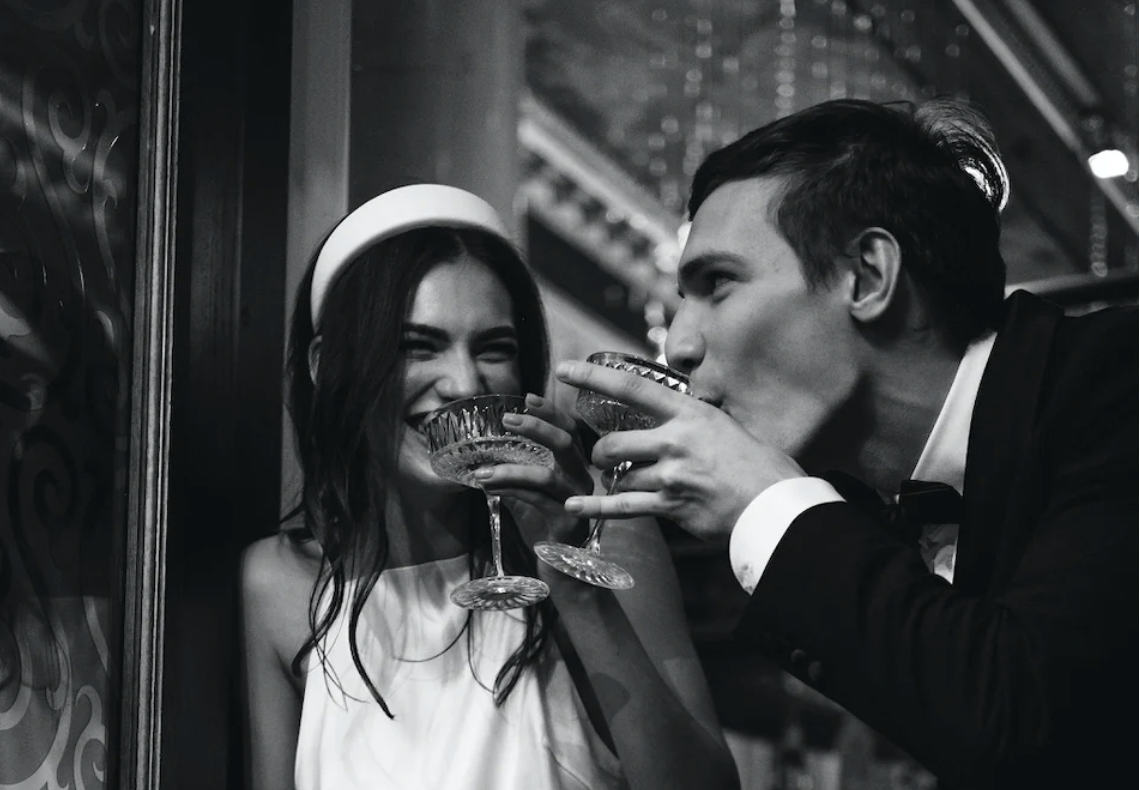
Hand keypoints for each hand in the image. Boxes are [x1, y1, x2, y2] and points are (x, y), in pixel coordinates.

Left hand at [473, 393, 593, 546]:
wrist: (561, 570)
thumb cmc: (546, 528)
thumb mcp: (530, 496)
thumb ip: (517, 475)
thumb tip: (486, 457)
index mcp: (575, 469)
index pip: (571, 431)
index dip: (552, 413)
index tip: (528, 398)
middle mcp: (581, 481)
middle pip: (566, 444)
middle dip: (537, 427)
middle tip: (507, 419)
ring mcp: (577, 501)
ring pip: (545, 476)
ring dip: (510, 470)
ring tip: (481, 470)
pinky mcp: (566, 522)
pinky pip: (535, 500)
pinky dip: (510, 491)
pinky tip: (489, 488)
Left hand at [555, 359, 805, 540]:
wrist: (776, 503)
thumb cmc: (759, 463)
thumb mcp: (725, 426)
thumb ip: (690, 422)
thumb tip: (669, 418)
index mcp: (689, 413)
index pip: (631, 388)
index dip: (594, 377)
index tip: (565, 370)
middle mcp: (676, 441)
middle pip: (613, 443)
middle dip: (602, 453)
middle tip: (605, 457)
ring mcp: (672, 475)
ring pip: (621, 477)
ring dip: (616, 482)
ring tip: (626, 483)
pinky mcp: (672, 506)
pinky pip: (625, 507)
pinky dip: (597, 508)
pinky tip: (574, 506)